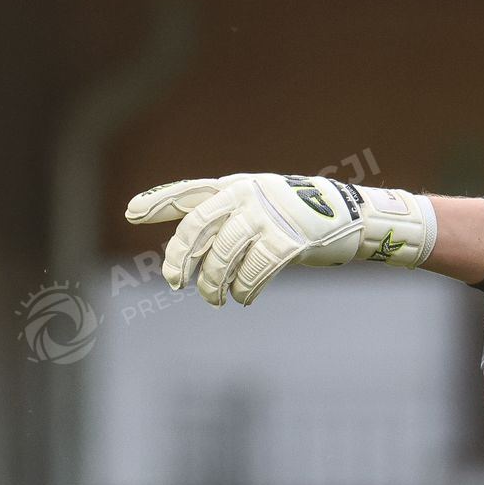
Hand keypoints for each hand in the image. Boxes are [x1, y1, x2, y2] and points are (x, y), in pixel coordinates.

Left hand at [125, 173, 437, 305]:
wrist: (354, 217)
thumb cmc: (299, 216)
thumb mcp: (260, 205)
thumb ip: (226, 218)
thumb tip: (188, 250)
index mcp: (237, 186)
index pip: (189, 193)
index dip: (158, 201)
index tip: (130, 212)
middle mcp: (247, 196)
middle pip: (197, 228)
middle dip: (180, 257)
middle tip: (174, 282)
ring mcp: (268, 216)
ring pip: (222, 256)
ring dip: (215, 284)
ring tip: (216, 298)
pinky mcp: (288, 240)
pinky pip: (254, 271)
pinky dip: (244, 289)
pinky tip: (243, 297)